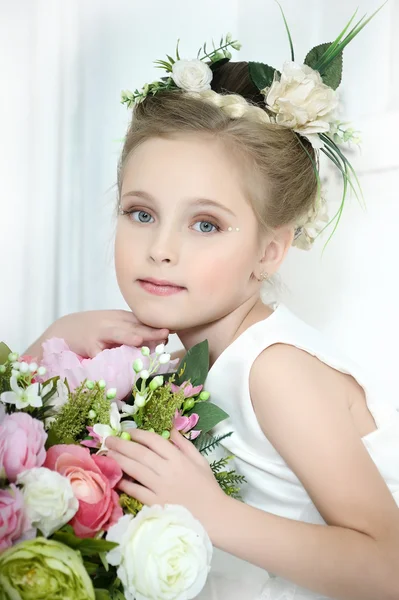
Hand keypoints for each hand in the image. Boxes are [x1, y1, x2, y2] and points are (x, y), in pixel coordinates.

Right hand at [25, 309, 168, 358]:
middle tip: (166, 334)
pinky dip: (103, 357)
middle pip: (133, 326)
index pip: (142, 321)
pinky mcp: (87, 345)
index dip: (156, 326)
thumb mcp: (114, 326)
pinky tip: (111, 362)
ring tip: (139, 339)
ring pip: (116, 334)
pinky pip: (97, 352)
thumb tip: (158, 342)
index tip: (172, 331)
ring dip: (127, 336)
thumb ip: (133, 331)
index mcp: (120, 318)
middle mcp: (111, 323)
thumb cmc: (93, 330)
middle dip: (149, 330)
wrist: (63, 330)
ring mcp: (99, 333)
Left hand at [105, 428, 226, 535]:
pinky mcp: (155, 504)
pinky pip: (136, 491)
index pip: (154, 441)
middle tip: (109, 439)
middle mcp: (167, 470)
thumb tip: (170, 428)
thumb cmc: (207, 487)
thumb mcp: (199, 460)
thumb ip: (184, 444)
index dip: (138, 434)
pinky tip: (116, 478)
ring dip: (119, 460)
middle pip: (140, 453)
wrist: (213, 516)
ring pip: (135, 470)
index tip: (128, 431)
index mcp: (178, 458)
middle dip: (122, 444)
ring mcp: (160, 488)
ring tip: (108, 453)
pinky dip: (125, 484)